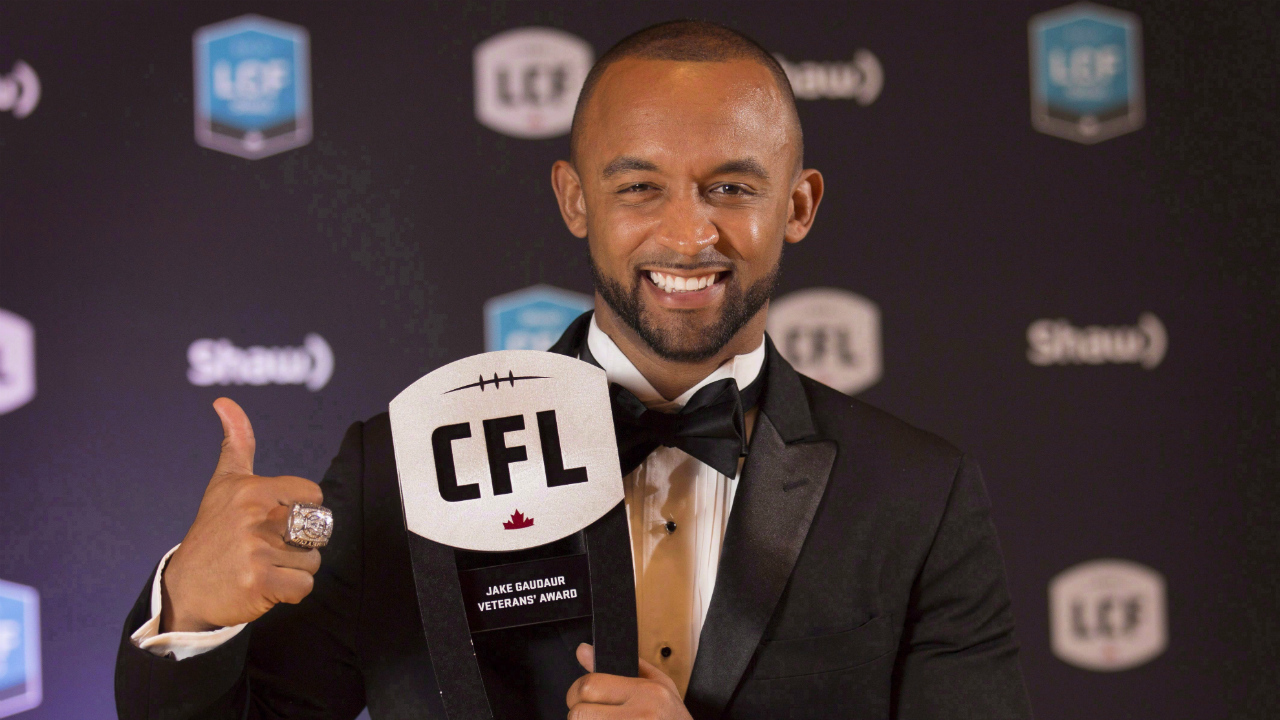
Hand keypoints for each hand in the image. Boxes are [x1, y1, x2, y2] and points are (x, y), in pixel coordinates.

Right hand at [160, 398, 323, 631]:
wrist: (186, 588)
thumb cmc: (213, 531)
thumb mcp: (223, 483)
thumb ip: (236, 442)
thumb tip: (224, 401)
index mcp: (252, 489)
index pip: (314, 496)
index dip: (300, 512)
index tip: (271, 521)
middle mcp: (254, 516)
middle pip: (317, 529)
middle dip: (300, 543)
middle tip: (267, 548)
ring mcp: (256, 550)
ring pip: (312, 560)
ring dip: (293, 569)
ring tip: (261, 566)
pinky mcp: (260, 582)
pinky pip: (304, 586)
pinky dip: (290, 592)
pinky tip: (264, 586)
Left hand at [566, 643, 691, 719]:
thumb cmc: (674, 719)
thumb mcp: (659, 684)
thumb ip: (622, 666)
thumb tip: (584, 651)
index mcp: (647, 692)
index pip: (590, 685)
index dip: (577, 692)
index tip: (580, 697)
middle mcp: (641, 716)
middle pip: (579, 713)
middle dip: (579, 715)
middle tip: (590, 715)